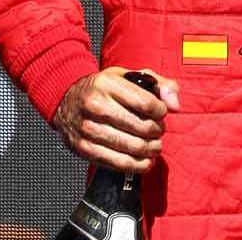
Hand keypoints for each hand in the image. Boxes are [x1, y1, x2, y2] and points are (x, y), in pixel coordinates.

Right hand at [53, 67, 179, 172]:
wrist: (66, 99)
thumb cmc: (104, 88)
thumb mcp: (130, 76)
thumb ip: (159, 84)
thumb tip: (175, 105)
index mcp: (108, 84)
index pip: (146, 103)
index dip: (161, 111)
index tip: (161, 113)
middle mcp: (95, 106)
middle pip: (141, 127)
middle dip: (157, 131)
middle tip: (158, 131)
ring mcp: (87, 129)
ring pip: (131, 146)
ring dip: (150, 149)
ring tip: (155, 145)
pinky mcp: (83, 148)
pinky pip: (116, 162)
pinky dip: (136, 165)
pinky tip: (144, 161)